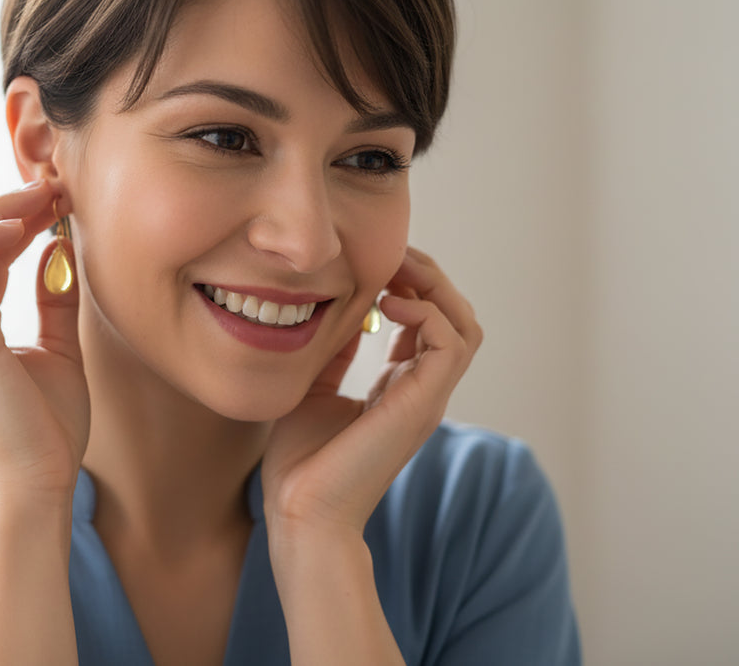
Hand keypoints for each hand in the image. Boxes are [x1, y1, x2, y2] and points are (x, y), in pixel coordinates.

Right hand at [0, 180, 88, 512]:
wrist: (38, 485)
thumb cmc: (47, 430)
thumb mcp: (59, 350)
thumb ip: (55, 301)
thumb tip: (61, 250)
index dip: (16, 220)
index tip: (58, 200)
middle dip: (7, 207)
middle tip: (54, 188)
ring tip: (45, 196)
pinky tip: (24, 227)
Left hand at [261, 247, 482, 535]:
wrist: (299, 511)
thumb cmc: (301, 462)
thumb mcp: (314, 386)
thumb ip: (334, 351)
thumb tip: (339, 308)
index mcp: (400, 388)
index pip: (426, 324)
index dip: (409, 285)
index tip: (376, 264)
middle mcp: (421, 390)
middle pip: (455, 317)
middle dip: (428, 277)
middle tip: (393, 255)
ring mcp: (427, 398)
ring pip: (465, 325)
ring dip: (435, 287)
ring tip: (396, 270)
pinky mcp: (423, 404)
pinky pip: (452, 343)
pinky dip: (429, 312)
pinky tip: (389, 302)